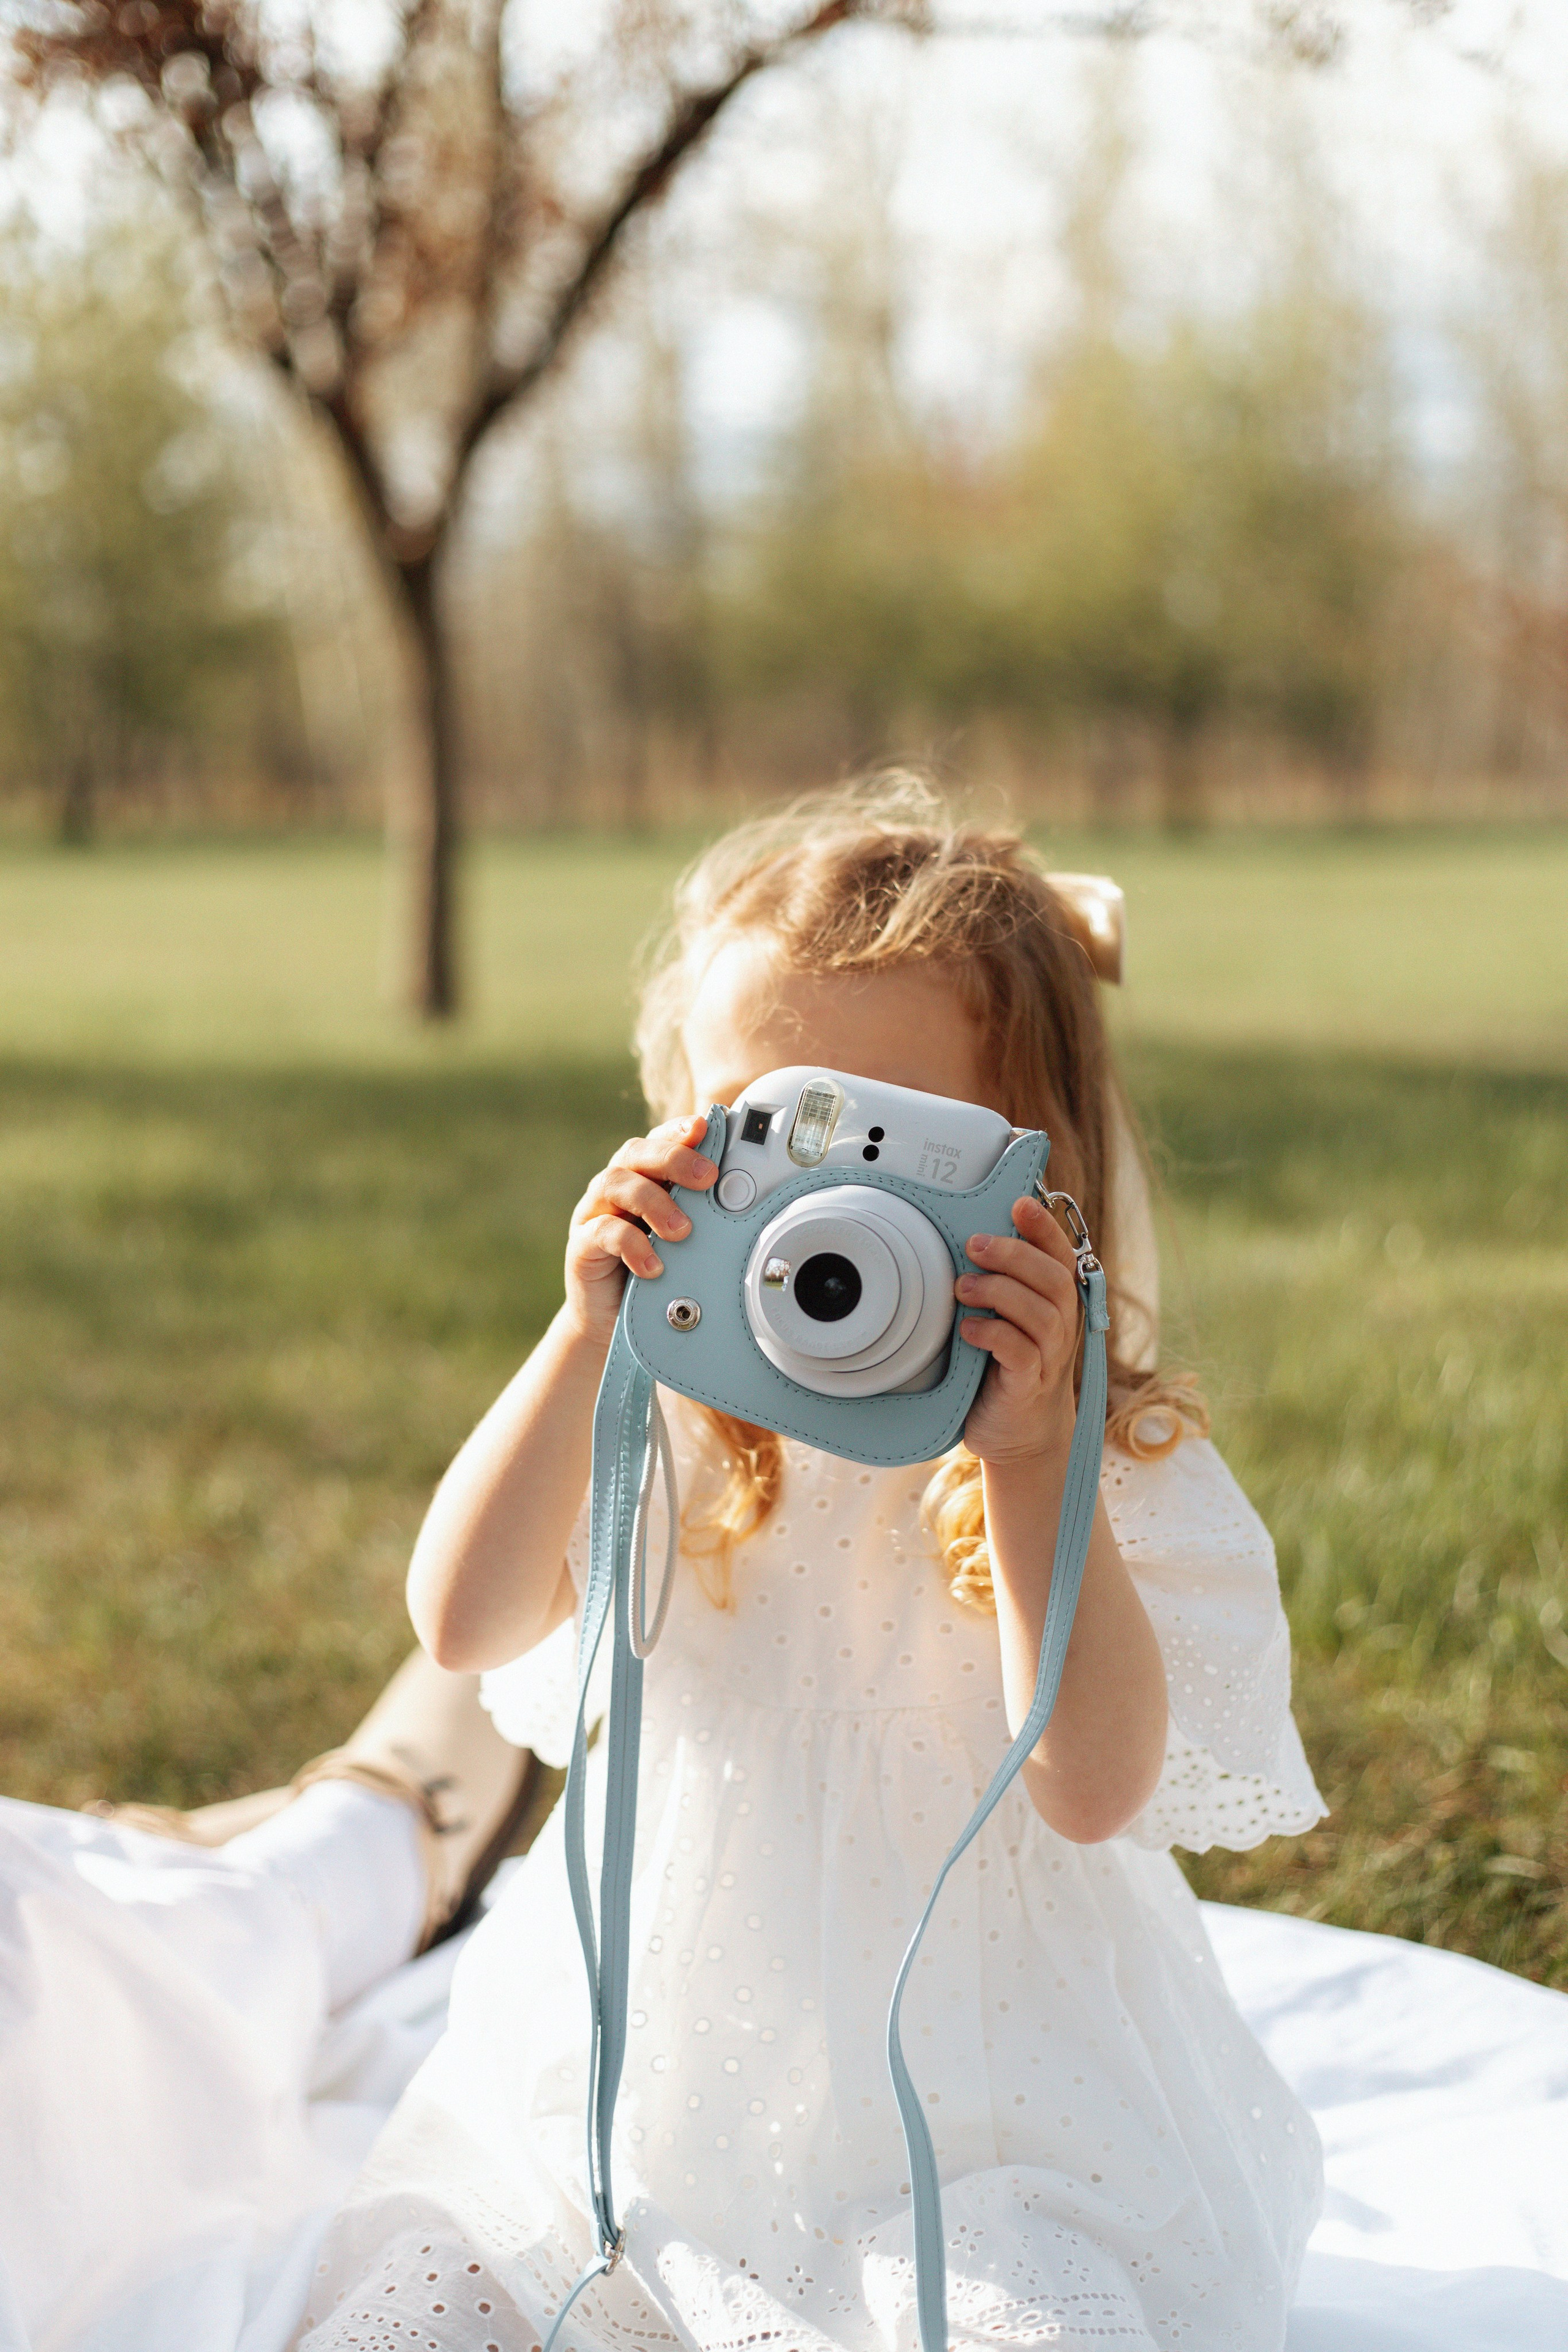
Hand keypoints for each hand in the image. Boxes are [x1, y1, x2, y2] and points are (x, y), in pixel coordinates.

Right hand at [564, 1115, 717, 1349]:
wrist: (612, 1322)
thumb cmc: (657, 1273)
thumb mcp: (685, 1240)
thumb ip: (702, 1214)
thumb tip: (743, 1197)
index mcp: (643, 1178)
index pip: (658, 1140)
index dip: (678, 1130)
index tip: (704, 1128)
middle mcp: (616, 1188)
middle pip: (636, 1152)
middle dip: (673, 1158)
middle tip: (706, 1177)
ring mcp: (594, 1213)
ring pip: (615, 1183)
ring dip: (653, 1201)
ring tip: (682, 1230)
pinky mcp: (581, 1245)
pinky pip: (602, 1231)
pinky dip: (631, 1244)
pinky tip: (654, 1266)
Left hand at [956, 1193, 1083, 1464]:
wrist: (1019, 1436)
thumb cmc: (1005, 1368)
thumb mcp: (1006, 1320)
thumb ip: (1000, 1285)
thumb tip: (969, 1237)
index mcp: (1057, 1303)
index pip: (1060, 1256)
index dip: (1044, 1227)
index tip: (1019, 1203)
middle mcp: (1062, 1326)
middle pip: (1052, 1278)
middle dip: (1013, 1254)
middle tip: (974, 1244)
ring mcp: (1050, 1357)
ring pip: (1041, 1313)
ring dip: (999, 1292)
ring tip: (962, 1288)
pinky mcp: (1030, 1385)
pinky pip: (1021, 1353)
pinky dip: (994, 1334)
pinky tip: (969, 1329)